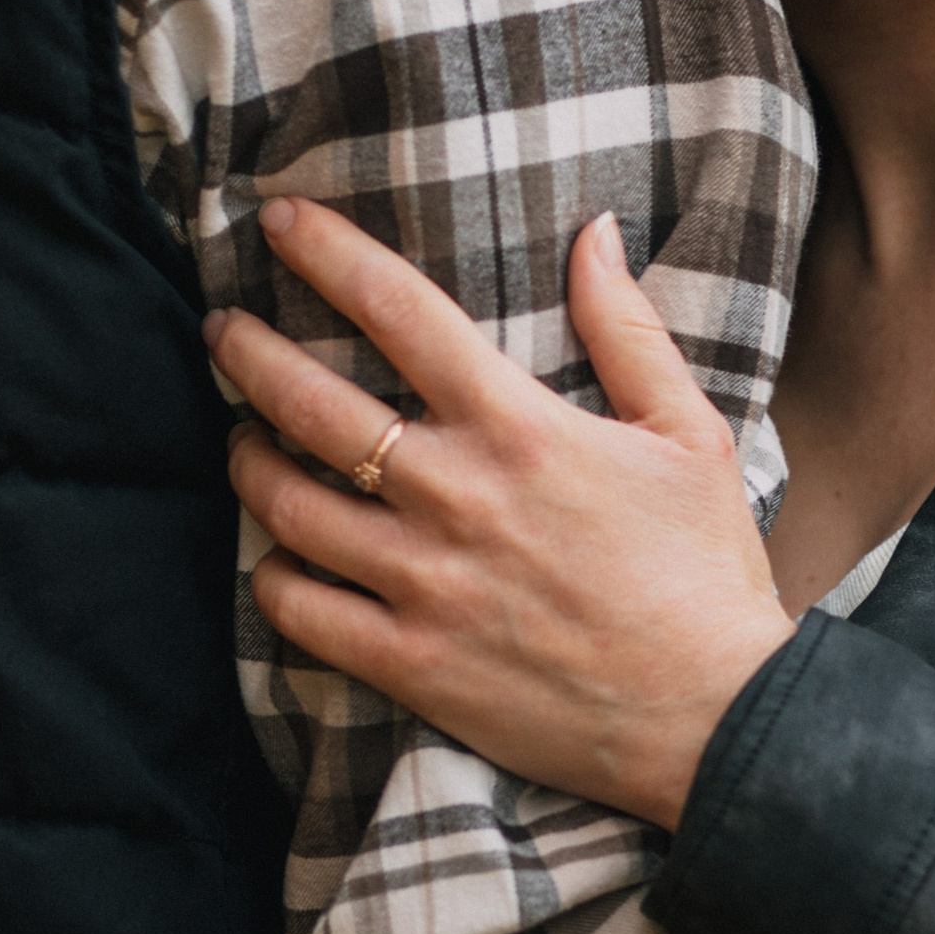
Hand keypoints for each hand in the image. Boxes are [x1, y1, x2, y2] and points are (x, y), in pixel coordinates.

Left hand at [212, 201, 794, 827]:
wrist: (712, 715)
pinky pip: (301, 612)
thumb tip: (593, 233)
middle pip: (311, 403)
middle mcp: (456, 496)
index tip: (281, 218)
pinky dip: (273, 575)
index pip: (401, 313)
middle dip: (248, 353)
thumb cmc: (705, 570)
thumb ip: (628, 329)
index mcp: (520, 428)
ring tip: (241, 439)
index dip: (329, 254)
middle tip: (222, 329)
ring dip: (249, 460)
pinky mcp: (409, 664)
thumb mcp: (691, 431)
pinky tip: (275, 556)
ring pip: (289, 505)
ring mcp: (423, 584)